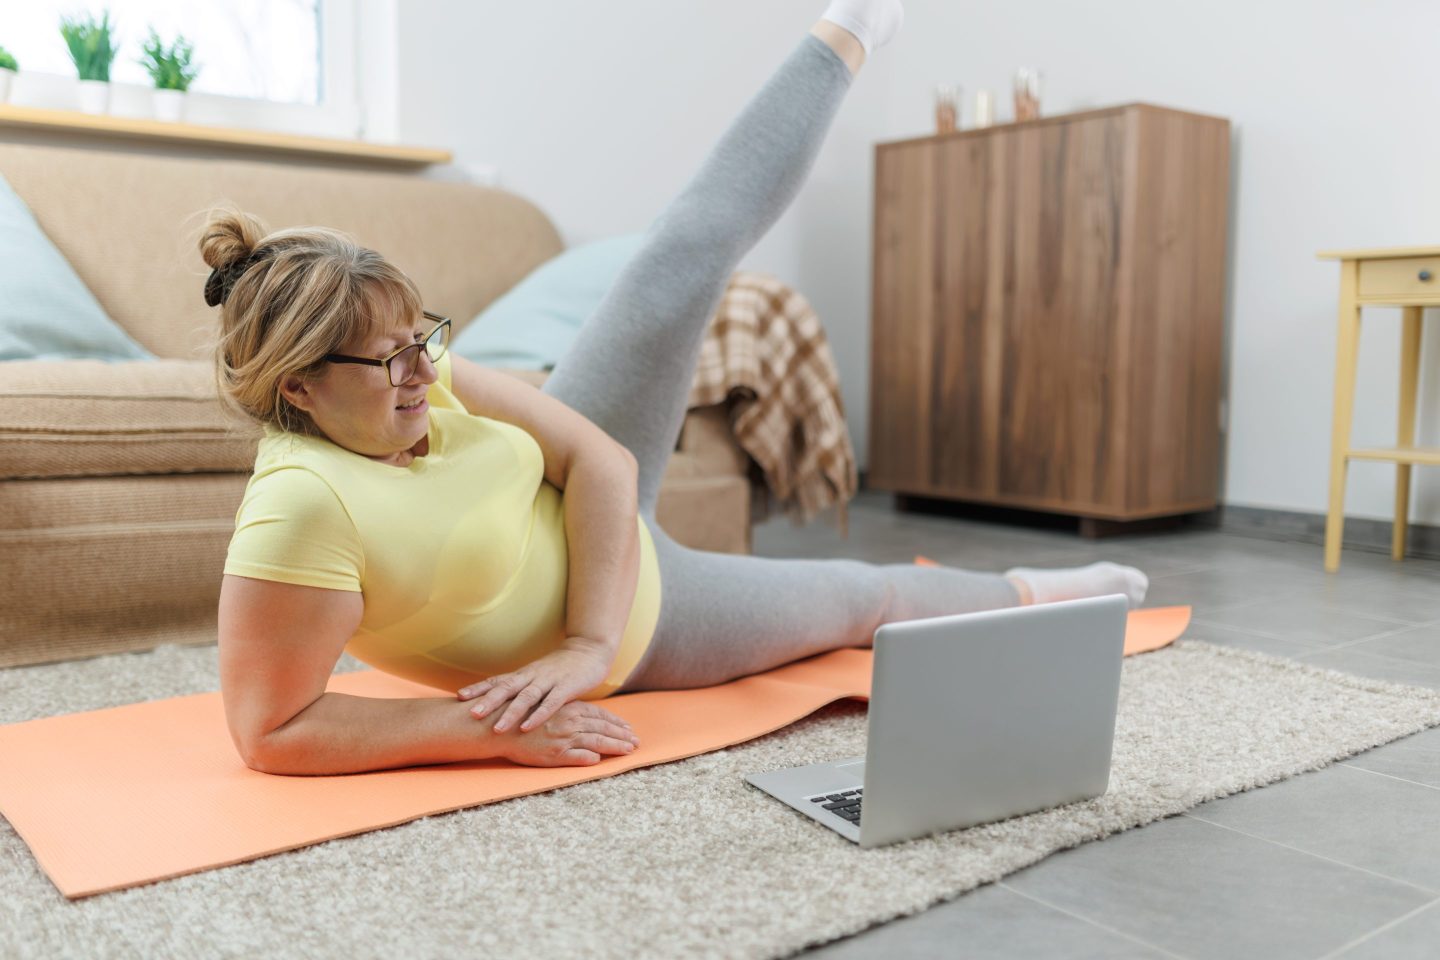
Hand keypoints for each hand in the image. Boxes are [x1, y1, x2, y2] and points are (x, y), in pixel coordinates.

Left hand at [457, 645, 615, 732]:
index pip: (497, 680)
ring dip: (511, 712)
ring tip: (497, 728)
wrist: (590, 651)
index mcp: (524, 674)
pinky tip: (528, 727)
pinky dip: (538, 715)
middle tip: (471, 714)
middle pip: (506, 688)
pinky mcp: (567, 687)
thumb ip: (521, 689)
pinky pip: (551, 703)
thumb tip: (497, 703)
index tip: (459, 696)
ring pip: (526, 697)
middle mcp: (532, 676)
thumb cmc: (561, 668)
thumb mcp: (537, 676)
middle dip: (488, 701)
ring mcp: (549, 680)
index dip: (478, 687)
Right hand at [494, 699, 640, 766]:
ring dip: (615, 746)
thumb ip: (567, 714)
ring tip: (629, 750)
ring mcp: (563, 737)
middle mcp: (570, 721)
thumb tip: (582, 718)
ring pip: (597, 741)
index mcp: (569, 709)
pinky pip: (576, 757)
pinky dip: (589, 759)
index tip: (628, 727)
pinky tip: (599, 761)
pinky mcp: (554, 753)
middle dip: (622, 734)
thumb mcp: (548, 708)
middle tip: (637, 741)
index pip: (599, 715)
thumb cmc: (521, 716)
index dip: (616, 721)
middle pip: (603, 728)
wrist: (496, 725)